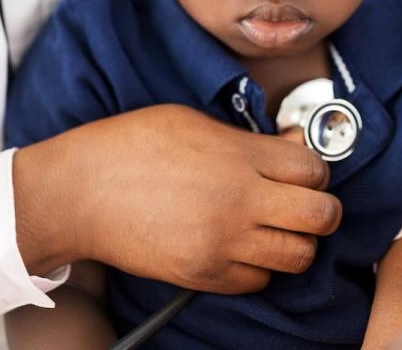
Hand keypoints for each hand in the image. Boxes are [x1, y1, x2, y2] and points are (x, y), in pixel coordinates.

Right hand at [13, 105, 341, 293]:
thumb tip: (292, 148)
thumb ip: (246, 137)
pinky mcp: (204, 273)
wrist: (79, 192)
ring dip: (293, 241)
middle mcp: (238, 200)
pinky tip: (238, 246)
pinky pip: (258, 281)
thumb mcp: (190, 121)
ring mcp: (222, 241)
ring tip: (271, 227)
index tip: (302, 171)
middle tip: (302, 203)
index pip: (315, 170)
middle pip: (322, 216)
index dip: (314, 170)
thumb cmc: (127, 147)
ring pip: (298, 255)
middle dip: (320, 209)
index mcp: (237, 155)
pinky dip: (257, 266)